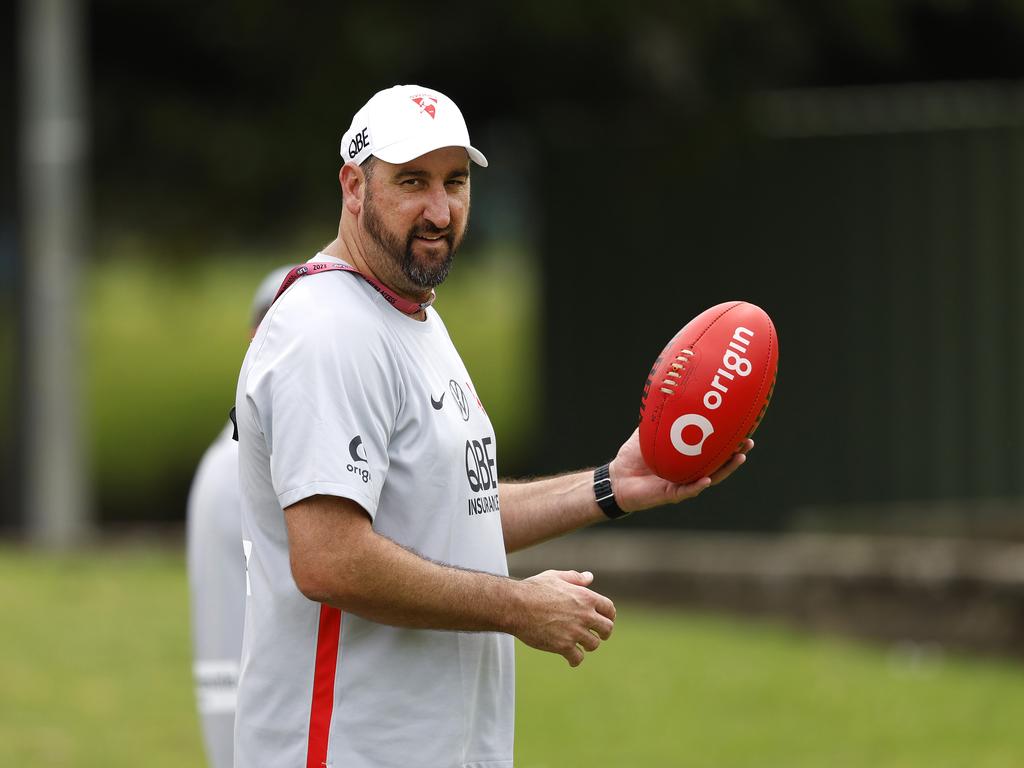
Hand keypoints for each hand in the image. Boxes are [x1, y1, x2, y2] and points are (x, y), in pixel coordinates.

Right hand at [514, 570, 614, 666]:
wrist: (515, 606)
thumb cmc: (533, 589)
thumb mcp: (555, 577)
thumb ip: (574, 578)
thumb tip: (589, 577)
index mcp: (585, 597)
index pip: (609, 609)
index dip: (609, 615)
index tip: (606, 619)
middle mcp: (584, 615)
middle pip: (607, 629)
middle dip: (604, 633)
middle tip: (598, 635)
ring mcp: (575, 632)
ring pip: (594, 644)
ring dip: (588, 645)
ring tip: (579, 644)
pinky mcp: (563, 646)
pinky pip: (578, 658)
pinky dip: (575, 660)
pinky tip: (571, 659)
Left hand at [609, 429, 753, 513]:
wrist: (616, 479)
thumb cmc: (633, 457)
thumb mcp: (646, 433)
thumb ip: (657, 417)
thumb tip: (665, 392)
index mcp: (687, 458)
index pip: (713, 448)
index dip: (729, 440)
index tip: (744, 427)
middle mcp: (689, 471)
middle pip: (719, 463)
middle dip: (736, 453)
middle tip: (749, 440)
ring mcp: (682, 484)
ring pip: (710, 478)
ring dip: (725, 469)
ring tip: (739, 457)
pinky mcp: (670, 495)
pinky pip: (687, 490)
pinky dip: (697, 485)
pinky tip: (707, 479)